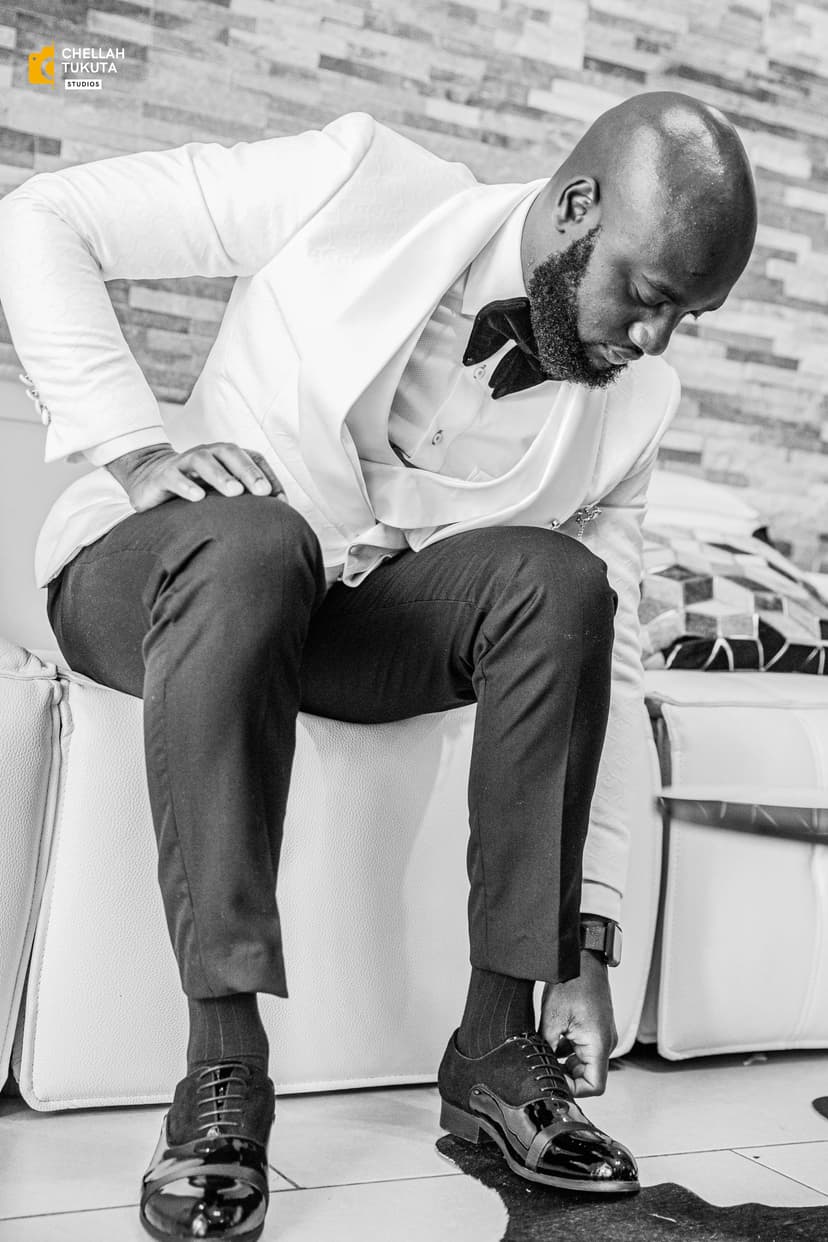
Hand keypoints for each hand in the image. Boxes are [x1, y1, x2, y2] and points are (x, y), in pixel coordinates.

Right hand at [105, 441, 286, 512]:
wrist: (150, 479)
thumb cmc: (197, 487)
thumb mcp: (223, 491)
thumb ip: (250, 497)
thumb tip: (282, 511)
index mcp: (226, 456)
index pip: (252, 458)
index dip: (267, 476)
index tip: (278, 500)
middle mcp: (208, 453)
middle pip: (230, 453)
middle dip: (248, 471)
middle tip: (263, 492)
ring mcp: (184, 462)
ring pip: (203, 461)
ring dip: (221, 476)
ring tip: (235, 492)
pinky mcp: (162, 476)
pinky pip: (174, 477)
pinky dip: (186, 485)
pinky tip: (197, 498)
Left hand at [539, 949, 617, 1097]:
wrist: (583, 958)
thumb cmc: (573, 982)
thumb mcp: (552, 1019)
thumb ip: (548, 1048)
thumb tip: (542, 1065)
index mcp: (599, 1044)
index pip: (594, 1086)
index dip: (574, 1089)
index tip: (554, 1080)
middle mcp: (606, 1042)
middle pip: (589, 1076)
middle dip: (567, 1074)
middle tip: (546, 1063)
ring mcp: (602, 1035)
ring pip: (585, 1062)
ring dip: (566, 1061)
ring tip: (548, 1047)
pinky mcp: (597, 1028)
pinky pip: (584, 1049)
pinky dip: (569, 1049)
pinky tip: (554, 1038)